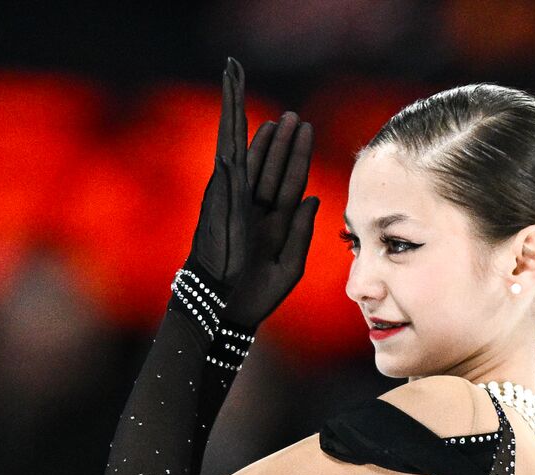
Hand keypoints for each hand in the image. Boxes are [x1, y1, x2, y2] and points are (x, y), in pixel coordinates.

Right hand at [186, 57, 319, 331]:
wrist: (224, 306)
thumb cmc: (255, 295)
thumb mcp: (289, 265)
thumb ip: (302, 232)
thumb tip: (312, 197)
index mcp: (272, 224)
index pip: (290, 184)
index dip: (300, 159)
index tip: (307, 135)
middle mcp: (253, 208)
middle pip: (272, 166)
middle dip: (283, 141)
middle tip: (294, 116)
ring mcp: (236, 199)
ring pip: (252, 156)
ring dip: (265, 134)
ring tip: (280, 115)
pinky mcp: (222, 193)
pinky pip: (229, 153)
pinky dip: (231, 129)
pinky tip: (235, 109)